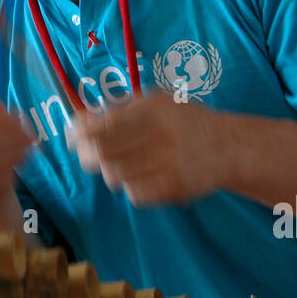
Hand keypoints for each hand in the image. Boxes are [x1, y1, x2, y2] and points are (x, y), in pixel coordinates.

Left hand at [69, 94, 233, 205]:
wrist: (227, 146)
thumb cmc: (181, 121)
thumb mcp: (153, 102)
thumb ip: (116, 109)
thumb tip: (76, 122)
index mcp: (151, 108)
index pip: (101, 125)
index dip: (78, 134)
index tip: (69, 138)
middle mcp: (159, 133)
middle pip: (101, 153)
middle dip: (87, 155)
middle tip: (88, 155)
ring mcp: (168, 162)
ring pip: (114, 176)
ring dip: (110, 172)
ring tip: (122, 165)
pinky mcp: (175, 186)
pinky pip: (134, 194)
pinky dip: (131, 188)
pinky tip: (142, 177)